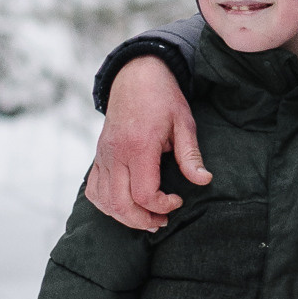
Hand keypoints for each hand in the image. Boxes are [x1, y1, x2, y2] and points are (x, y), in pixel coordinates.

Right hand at [85, 54, 210, 232]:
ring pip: (104, 201)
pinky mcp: (98, 156)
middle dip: (143, 220)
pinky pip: (93, 190)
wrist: (135, 76)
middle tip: (162, 221)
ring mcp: (103, 156)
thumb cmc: (162, 98)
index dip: (162, 206)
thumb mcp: (184, 123)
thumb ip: (190, 155)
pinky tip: (125, 206)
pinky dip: (106, 205)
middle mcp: (115, 154)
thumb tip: (204, 180)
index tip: (178, 199)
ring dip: (125, 217)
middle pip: (120, 204)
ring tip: (147, 218)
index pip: (144, 193)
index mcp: (139, 146)